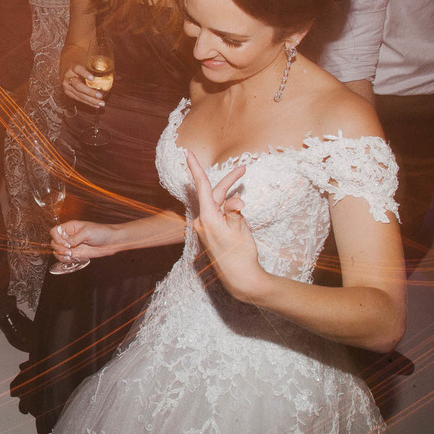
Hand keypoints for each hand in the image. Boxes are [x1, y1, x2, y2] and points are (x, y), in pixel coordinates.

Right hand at [51, 219, 122, 260]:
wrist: (112, 241)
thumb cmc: (101, 232)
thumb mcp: (87, 233)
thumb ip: (75, 238)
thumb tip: (66, 245)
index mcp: (70, 227)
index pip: (55, 231)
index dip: (57, 238)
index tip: (66, 244)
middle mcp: (69, 236)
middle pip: (54, 242)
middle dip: (59, 248)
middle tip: (69, 251)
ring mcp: (72, 245)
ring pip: (58, 251)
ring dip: (61, 256)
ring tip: (70, 257)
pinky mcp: (76, 253)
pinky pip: (65, 257)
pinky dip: (66, 260)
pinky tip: (73, 259)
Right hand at [62, 64, 104, 107]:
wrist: (67, 67)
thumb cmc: (80, 63)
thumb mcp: (85, 61)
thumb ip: (94, 65)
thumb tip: (111, 69)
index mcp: (72, 67)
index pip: (78, 69)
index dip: (85, 74)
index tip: (92, 78)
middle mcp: (68, 77)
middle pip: (78, 86)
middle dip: (90, 92)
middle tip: (100, 96)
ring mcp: (67, 86)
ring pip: (79, 95)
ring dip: (91, 100)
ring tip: (101, 103)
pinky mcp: (68, 93)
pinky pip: (79, 99)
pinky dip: (88, 102)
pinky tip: (96, 105)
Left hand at [184, 150, 265, 302]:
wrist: (240, 280)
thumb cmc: (241, 256)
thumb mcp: (241, 229)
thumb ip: (235, 210)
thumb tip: (236, 199)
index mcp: (208, 218)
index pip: (202, 187)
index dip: (195, 168)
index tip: (187, 153)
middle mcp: (203, 222)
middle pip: (216, 194)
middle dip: (229, 181)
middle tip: (244, 168)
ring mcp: (207, 228)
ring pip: (219, 204)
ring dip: (231, 197)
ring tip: (245, 196)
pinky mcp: (211, 234)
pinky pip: (219, 214)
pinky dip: (229, 209)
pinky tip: (239, 212)